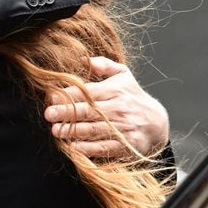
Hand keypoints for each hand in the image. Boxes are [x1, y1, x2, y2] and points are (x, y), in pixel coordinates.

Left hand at [44, 56, 169, 158]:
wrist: (157, 123)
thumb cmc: (133, 97)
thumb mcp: (123, 76)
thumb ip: (104, 65)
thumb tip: (84, 59)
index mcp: (116, 91)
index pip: (89, 92)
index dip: (70, 94)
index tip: (53, 96)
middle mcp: (119, 109)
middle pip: (89, 111)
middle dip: (67, 112)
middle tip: (49, 113)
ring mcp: (123, 128)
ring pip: (94, 130)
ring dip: (73, 131)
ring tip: (56, 130)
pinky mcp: (126, 146)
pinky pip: (104, 147)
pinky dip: (88, 148)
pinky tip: (73, 147)